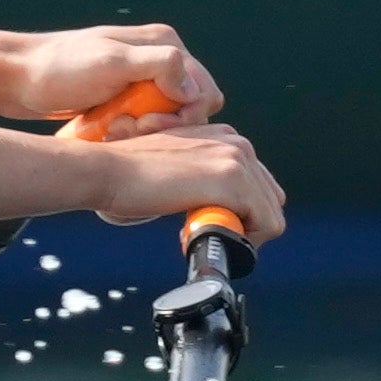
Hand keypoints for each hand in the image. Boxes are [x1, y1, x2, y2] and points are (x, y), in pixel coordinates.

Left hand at [0, 24, 218, 130]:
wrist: (16, 77)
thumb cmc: (58, 68)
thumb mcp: (111, 63)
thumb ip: (160, 66)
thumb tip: (193, 89)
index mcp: (164, 43)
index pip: (203, 90)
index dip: (185, 115)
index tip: (148, 123)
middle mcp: (158, 58)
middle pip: (189, 108)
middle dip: (165, 125)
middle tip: (129, 128)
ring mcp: (142, 79)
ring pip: (168, 120)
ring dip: (147, 131)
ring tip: (114, 130)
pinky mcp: (125, 97)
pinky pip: (146, 123)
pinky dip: (132, 132)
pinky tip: (109, 132)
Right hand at [81, 123, 285, 244]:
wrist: (110, 170)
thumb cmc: (132, 174)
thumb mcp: (179, 167)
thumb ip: (203, 178)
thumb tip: (216, 206)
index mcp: (227, 139)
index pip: (260, 188)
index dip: (239, 214)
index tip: (207, 223)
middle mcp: (238, 144)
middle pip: (270, 203)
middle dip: (242, 226)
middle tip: (203, 232)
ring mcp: (237, 160)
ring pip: (270, 217)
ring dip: (237, 236)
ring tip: (197, 233)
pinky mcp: (232, 180)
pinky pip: (265, 225)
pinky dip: (237, 241)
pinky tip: (200, 234)